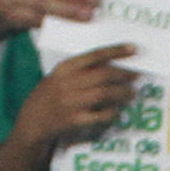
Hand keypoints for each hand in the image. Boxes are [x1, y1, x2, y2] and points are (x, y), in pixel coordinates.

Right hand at [14, 45, 139, 154]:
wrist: (33, 121)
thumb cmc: (50, 95)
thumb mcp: (60, 76)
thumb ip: (81, 69)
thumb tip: (113, 63)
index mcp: (65, 68)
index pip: (95, 55)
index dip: (116, 51)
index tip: (133, 49)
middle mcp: (68, 83)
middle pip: (104, 74)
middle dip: (125, 74)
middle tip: (136, 76)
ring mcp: (71, 102)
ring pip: (105, 93)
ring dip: (123, 93)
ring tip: (131, 93)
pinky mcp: (75, 120)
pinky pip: (102, 115)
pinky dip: (113, 111)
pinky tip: (117, 109)